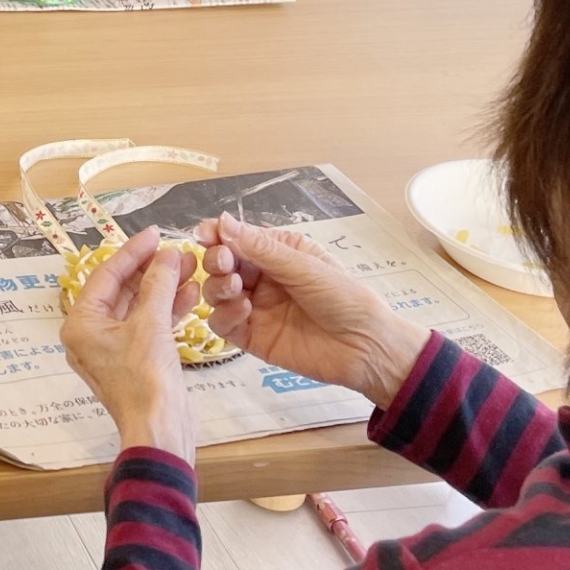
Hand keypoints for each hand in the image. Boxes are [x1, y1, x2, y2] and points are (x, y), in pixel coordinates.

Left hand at [59, 227, 200, 458]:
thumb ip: (158, 284)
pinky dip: (167, 310)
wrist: (160, 430)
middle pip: (121, 289)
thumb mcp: (152, 324)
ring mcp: (112, 349)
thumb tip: (168, 255)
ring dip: (164, 288)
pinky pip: (148, 326)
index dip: (133, 252)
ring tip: (191, 268)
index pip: (106, 275)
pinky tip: (191, 294)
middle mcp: (90, 334)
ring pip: (138, 307)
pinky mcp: (134, 360)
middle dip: (152, 270)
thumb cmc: (146, 380)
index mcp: (81, 324)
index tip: (156, 234)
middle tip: (179, 252)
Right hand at [193, 214, 428, 405]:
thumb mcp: (304, 266)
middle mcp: (261, 278)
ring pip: (215, 292)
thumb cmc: (344, 297)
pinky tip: (244, 311)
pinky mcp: (251, 337)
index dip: (217, 235)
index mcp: (276, 252)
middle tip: (224, 263)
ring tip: (236, 288)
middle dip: (216, 260)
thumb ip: (261, 249)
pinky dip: (225, 315)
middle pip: (220, 264)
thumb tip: (223, 222)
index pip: (236, 238)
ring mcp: (254, 308)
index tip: (204, 234)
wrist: (365, 347)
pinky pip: (222, 323)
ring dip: (218, 286)